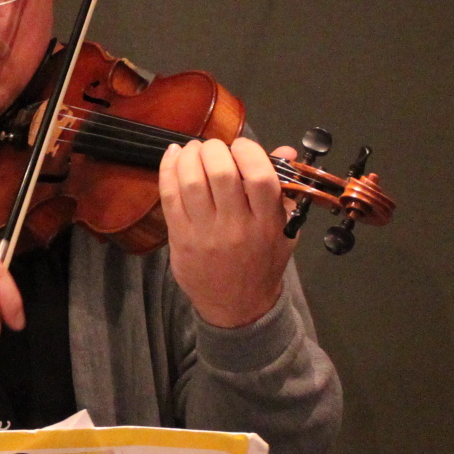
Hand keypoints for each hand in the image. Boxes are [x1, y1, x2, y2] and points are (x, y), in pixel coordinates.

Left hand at [159, 138, 299, 327]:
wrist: (237, 307)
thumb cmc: (263, 263)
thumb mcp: (285, 230)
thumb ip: (284, 190)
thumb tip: (285, 150)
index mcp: (267, 224)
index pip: (260, 177)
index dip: (249, 150)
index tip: (242, 146)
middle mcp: (236, 227)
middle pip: (221, 173)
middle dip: (215, 149)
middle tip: (214, 148)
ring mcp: (205, 234)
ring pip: (191, 181)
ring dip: (190, 155)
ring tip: (195, 150)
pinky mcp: (180, 238)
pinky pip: (169, 196)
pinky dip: (168, 169)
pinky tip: (174, 155)